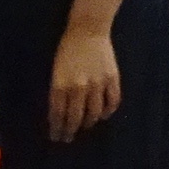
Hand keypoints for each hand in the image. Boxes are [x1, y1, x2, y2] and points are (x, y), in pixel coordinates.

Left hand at [50, 16, 121, 140]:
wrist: (88, 30)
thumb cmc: (67, 49)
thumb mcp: (55, 71)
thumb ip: (58, 91)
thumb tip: (59, 111)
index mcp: (61, 85)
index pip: (58, 114)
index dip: (57, 128)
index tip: (56, 137)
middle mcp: (79, 88)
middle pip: (75, 117)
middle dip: (70, 130)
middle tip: (68, 137)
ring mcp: (97, 84)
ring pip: (94, 113)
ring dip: (89, 122)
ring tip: (85, 126)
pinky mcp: (112, 79)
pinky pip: (112, 102)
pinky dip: (108, 111)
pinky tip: (103, 115)